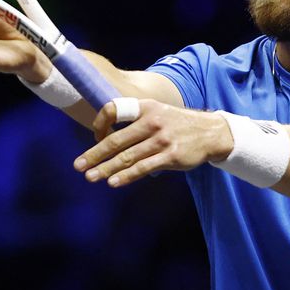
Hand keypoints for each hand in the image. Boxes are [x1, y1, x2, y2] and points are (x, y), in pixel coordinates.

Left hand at [72, 99, 233, 187]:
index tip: (93, 136)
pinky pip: (143, 168)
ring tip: (91, 176)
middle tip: (78, 165)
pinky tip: (113, 181)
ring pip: (127, 157)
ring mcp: (161, 140)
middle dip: (95, 154)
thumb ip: (135, 120)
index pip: (114, 109)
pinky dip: (126, 176)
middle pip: (116, 140)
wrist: (210, 132)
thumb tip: (107, 136)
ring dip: (106, 168)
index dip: (100, 122)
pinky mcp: (171, 156)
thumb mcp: (158, 112)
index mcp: (145, 107)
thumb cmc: (177, 124)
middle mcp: (152, 122)